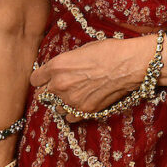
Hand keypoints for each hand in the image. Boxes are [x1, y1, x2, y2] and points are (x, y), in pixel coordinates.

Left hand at [29, 35, 158, 119]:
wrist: (131, 64)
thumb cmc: (111, 51)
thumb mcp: (83, 49)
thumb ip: (67, 62)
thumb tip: (62, 69)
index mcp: (57, 66)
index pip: (35, 79)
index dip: (43, 78)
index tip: (48, 78)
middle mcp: (59, 85)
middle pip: (43, 95)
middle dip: (52, 91)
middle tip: (66, 85)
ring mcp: (71, 100)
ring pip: (56, 107)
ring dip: (63, 102)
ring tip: (78, 94)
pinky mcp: (84, 111)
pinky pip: (69, 117)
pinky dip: (74, 112)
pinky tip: (84, 102)